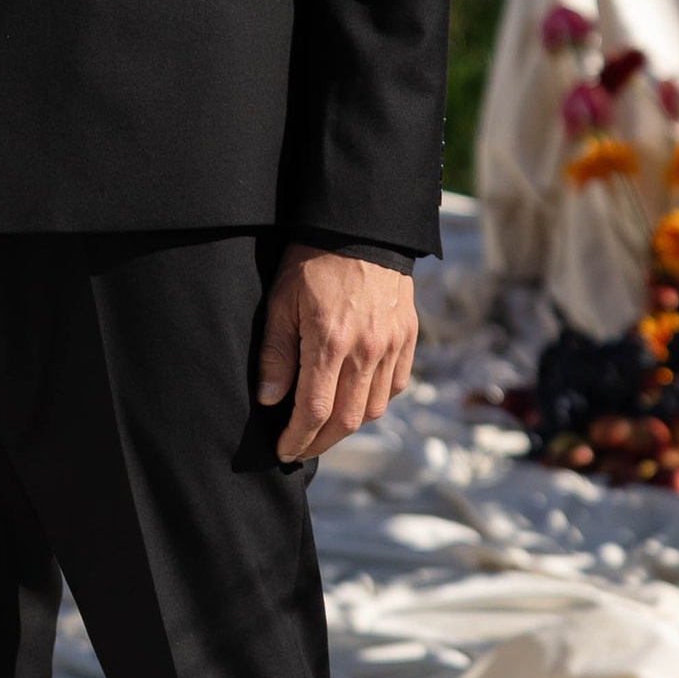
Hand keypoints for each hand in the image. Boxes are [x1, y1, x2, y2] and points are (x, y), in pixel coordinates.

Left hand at [256, 248, 417, 464]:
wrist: (361, 227)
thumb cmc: (312, 261)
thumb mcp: (282, 302)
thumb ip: (276, 354)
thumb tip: (271, 400)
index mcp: (331, 342)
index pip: (315, 410)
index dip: (298, 438)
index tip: (285, 451)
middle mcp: (367, 350)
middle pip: (347, 419)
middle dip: (321, 442)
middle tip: (301, 448)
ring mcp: (391, 345)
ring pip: (374, 408)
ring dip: (348, 426)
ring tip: (325, 427)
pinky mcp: (407, 337)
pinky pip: (396, 385)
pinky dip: (376, 400)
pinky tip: (356, 398)